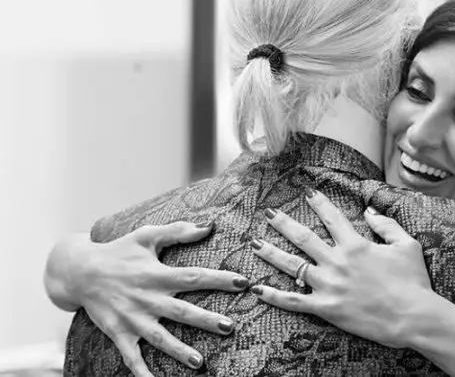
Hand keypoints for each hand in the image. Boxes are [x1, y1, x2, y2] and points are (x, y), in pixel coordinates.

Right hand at [45, 222, 248, 375]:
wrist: (77, 271)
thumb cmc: (118, 251)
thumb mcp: (146, 236)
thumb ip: (178, 231)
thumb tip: (210, 226)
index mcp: (156, 275)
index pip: (193, 277)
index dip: (218, 279)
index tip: (243, 282)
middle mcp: (146, 298)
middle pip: (181, 311)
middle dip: (206, 320)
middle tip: (229, 327)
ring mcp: (132, 318)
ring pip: (159, 338)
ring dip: (179, 351)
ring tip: (199, 362)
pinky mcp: (118, 333)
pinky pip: (131, 357)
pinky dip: (142, 372)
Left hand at [249, 191, 432, 347]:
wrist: (414, 316)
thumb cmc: (414, 282)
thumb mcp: (407, 245)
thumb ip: (387, 225)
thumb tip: (369, 211)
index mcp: (356, 245)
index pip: (332, 217)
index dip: (319, 202)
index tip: (307, 192)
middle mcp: (337, 261)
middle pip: (303, 238)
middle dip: (284, 223)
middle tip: (269, 213)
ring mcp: (329, 285)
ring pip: (292, 266)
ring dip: (271, 253)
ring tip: (254, 243)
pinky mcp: (326, 308)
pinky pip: (293, 301)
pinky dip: (273, 296)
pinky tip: (257, 289)